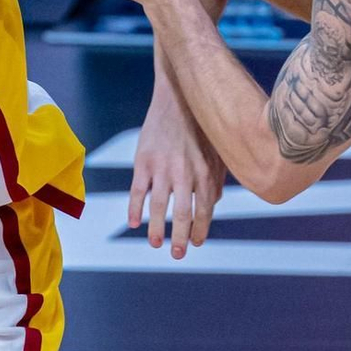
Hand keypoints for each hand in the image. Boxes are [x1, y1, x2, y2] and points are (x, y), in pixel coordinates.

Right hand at [131, 84, 224, 257]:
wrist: (178, 96)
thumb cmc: (200, 125)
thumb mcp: (216, 151)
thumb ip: (216, 178)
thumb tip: (214, 204)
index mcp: (206, 173)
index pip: (204, 210)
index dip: (200, 230)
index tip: (195, 242)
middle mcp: (186, 172)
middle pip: (183, 213)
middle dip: (180, 237)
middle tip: (178, 254)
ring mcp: (163, 167)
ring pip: (158, 206)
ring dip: (156, 229)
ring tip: (156, 244)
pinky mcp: (143, 160)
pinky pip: (137, 191)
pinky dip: (135, 209)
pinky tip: (133, 223)